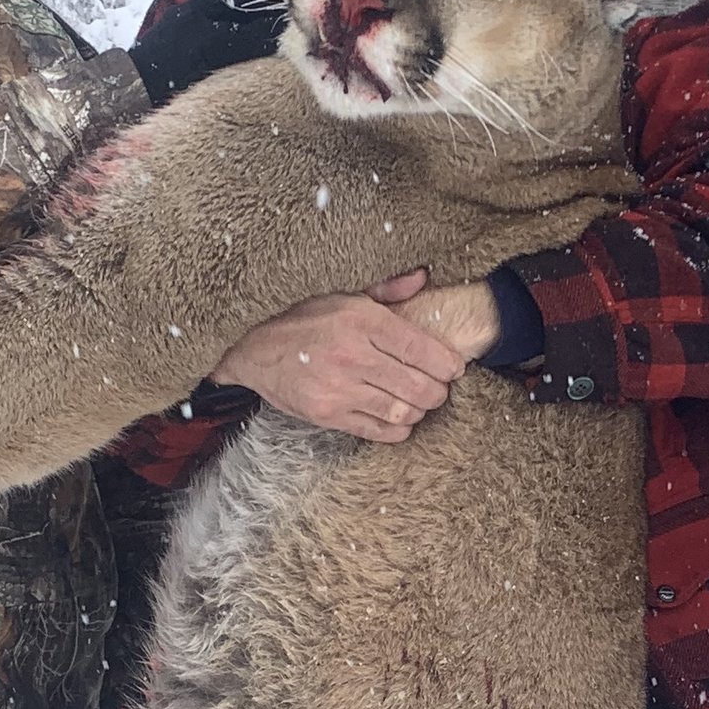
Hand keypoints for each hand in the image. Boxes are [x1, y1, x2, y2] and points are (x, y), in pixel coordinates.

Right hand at [211, 271, 491, 443]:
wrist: (254, 351)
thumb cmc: (303, 321)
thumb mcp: (342, 295)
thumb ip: (386, 290)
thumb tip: (423, 278)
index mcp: (360, 320)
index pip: (420, 347)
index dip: (446, 363)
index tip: (454, 368)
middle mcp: (353, 355)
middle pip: (419, 385)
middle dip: (437, 391)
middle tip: (438, 388)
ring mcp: (340, 388)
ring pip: (403, 411)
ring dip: (419, 410)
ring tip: (418, 403)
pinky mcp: (328, 415)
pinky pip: (378, 431)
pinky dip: (398, 429)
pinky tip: (399, 419)